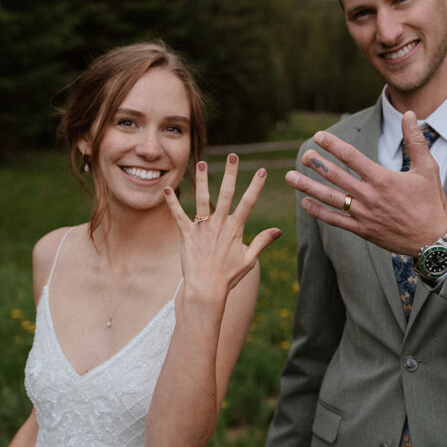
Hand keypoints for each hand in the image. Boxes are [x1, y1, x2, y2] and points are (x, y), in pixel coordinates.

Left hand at [164, 155, 279, 297]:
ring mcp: (202, 229)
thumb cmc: (228, 277)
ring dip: (202, 180)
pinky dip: (172, 202)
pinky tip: (167, 189)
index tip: (262, 171)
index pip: (248, 203)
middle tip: (234, 156)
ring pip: (202, 199)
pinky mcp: (187, 235)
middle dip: (231, 173)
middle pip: (226, 194)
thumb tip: (279, 231)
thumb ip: (262, 242)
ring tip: (202, 162)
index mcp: (235, 229)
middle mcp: (219, 225)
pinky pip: (178, 216)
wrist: (206, 290)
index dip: (256, 186)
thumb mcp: (249, 260)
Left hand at [285, 111, 446, 255]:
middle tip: (303, 154)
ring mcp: (363, 215)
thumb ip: (415, 140)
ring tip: (290, 177)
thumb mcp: (428, 168)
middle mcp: (369, 196)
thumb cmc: (431, 202)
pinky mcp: (362, 230)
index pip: (352, 157)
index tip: (318, 136)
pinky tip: (305, 203)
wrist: (434, 240)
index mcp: (382, 179)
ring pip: (330, 198)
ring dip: (308, 187)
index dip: (333, 145)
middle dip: (316, 164)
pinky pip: (335, 221)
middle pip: (336, 176)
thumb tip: (409, 114)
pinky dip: (319, 212)